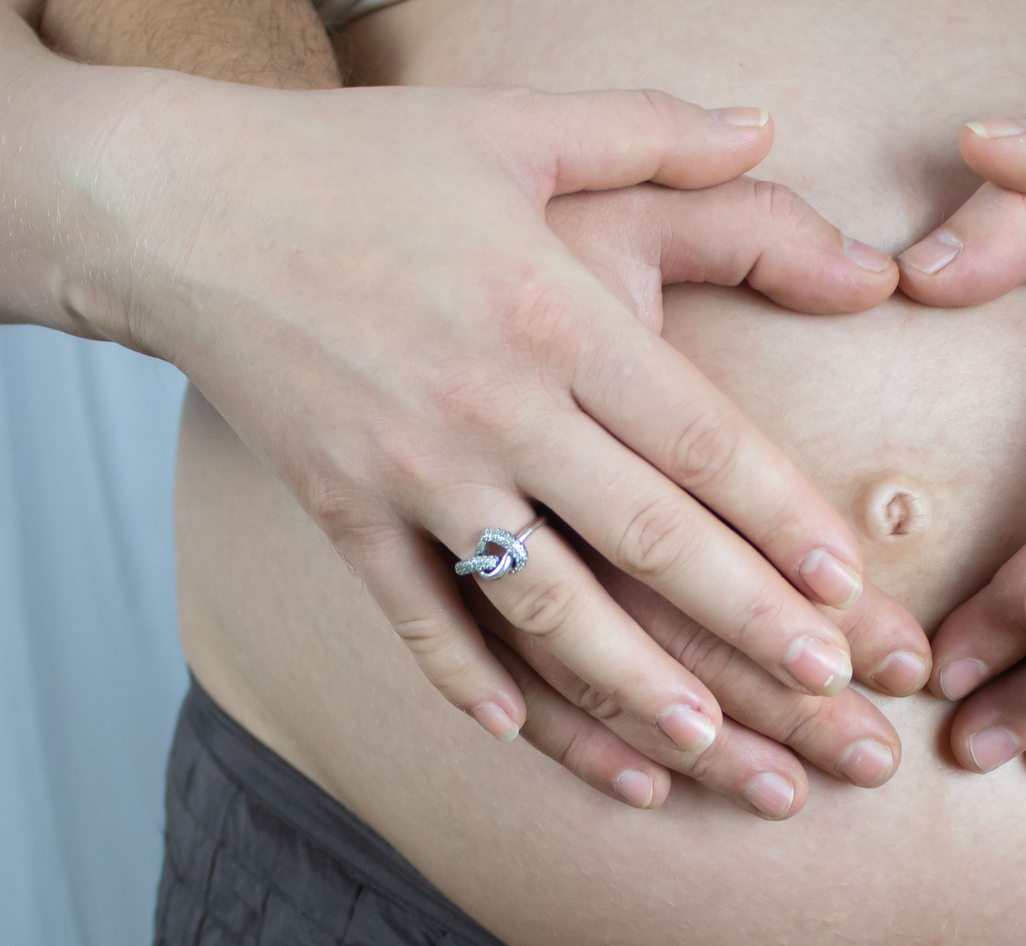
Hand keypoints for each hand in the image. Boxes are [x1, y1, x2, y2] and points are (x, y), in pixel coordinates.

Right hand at [93, 80, 929, 766]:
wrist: (177, 204)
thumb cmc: (361, 159)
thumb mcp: (516, 120)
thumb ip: (653, 131)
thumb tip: (769, 123)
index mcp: (551, 310)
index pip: (699, 437)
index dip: (783, 519)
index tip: (849, 588)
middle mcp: (491, 403)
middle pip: (645, 537)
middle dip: (745, 622)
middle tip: (829, 691)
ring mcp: (410, 471)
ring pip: (542, 605)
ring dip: (630, 687)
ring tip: (705, 745)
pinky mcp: (339, 510)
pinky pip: (415, 618)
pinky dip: (467, 682)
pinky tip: (518, 736)